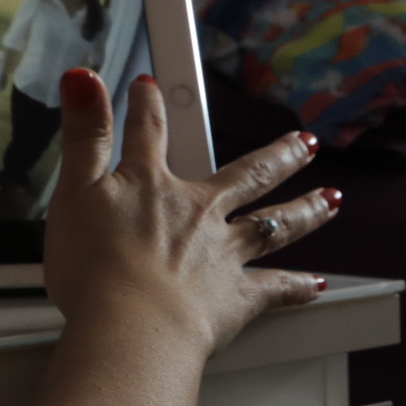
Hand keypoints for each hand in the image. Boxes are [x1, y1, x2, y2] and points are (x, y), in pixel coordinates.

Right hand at [42, 69, 337, 354]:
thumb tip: (81, 78)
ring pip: (274, 224)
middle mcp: (199, 213)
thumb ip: (83, 134)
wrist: (132, 327)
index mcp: (152, 186)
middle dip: (276, 155)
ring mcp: (223, 254)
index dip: (146, 106)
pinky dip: (296, 288)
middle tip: (303, 143)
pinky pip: (275, 289)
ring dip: (305, 209)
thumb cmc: (96, 268)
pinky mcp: (236, 297)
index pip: (149, 133)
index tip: (149, 88)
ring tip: (331, 197)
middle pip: (247, 176)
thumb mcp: (74, 190)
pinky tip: (316, 284)